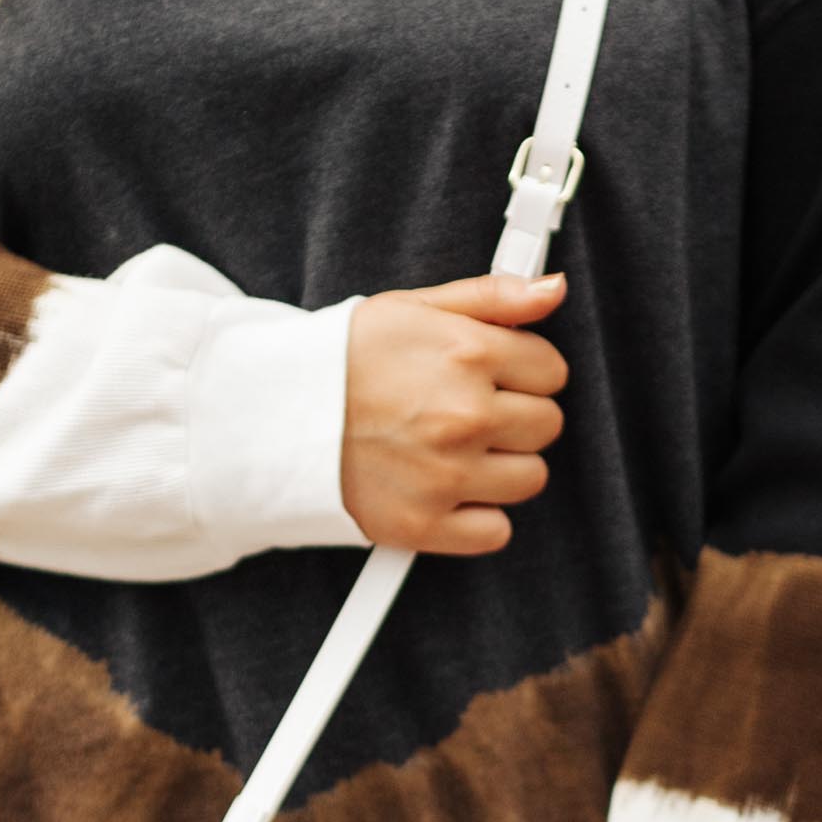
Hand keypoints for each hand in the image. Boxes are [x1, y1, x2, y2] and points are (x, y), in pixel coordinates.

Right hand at [342, 273, 568, 554]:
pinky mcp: (423, 524)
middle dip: (514, 417)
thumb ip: (491, 296)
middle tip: (467, 412)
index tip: (493, 377)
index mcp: (466, 355)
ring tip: (452, 450)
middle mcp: (463, 415)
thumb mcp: (412, 307)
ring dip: (500, 468)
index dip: (523, 371)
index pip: (551, 370)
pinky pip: (495, 532)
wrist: (269, 415)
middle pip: (546, 425)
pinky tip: (443, 489)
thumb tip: (552, 289)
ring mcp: (445, 474)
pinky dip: (476, 518)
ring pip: (530, 479)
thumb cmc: (341, 359)